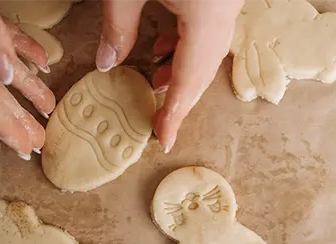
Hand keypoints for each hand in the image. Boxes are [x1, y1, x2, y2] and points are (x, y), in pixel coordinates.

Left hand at [97, 0, 242, 152]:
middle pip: (204, 71)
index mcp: (206, 15)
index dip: (175, 113)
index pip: (189, 78)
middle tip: (160, 121)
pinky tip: (166, 45)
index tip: (164, 139)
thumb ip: (119, 24)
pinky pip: (211, 32)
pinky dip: (190, 48)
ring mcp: (228, 3)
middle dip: (181, 100)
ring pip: (210, 53)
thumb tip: (107, 62)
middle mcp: (225, 12)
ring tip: (157, 83)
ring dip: (184, 73)